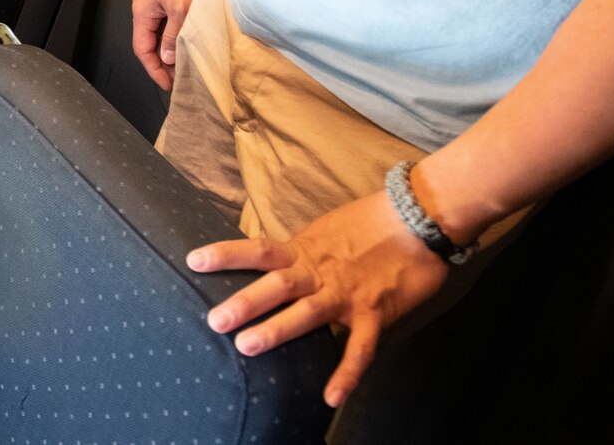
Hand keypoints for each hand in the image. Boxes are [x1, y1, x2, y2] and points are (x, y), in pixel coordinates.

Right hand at [132, 0, 212, 90]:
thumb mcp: (182, 10)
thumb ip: (174, 36)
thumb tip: (168, 57)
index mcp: (141, 10)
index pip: (142, 48)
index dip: (154, 69)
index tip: (167, 83)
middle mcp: (143, 3)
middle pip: (148, 40)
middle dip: (162, 60)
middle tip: (178, 76)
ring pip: (158, 29)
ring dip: (169, 45)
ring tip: (185, 59)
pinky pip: (165, 17)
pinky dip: (174, 31)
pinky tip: (187, 36)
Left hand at [189, 189, 449, 406]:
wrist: (420, 216)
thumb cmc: (371, 223)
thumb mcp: (325, 232)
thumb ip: (300, 252)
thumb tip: (271, 262)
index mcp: (305, 250)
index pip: (259, 250)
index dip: (226, 254)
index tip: (193, 261)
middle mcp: (320, 271)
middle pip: (276, 285)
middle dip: (244, 302)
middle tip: (214, 321)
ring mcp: (347, 293)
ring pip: (307, 313)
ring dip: (277, 330)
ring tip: (247, 347)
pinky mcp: (376, 312)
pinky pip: (360, 348)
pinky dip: (347, 373)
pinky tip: (331, 398)